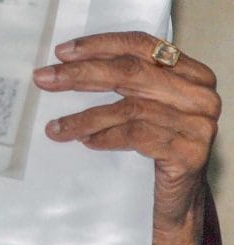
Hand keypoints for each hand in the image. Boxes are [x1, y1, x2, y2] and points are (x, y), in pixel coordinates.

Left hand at [34, 31, 219, 244]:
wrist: (175, 200)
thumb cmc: (153, 144)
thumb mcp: (140, 105)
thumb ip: (120, 80)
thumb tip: (62, 63)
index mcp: (191, 72)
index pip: (142, 44)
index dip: (99, 45)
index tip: (61, 52)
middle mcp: (200, 94)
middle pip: (131, 73)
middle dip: (81, 74)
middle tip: (44, 79)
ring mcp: (200, 125)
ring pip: (129, 108)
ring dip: (85, 116)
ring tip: (55, 127)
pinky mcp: (191, 154)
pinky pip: (138, 136)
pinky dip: (106, 136)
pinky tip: (85, 142)